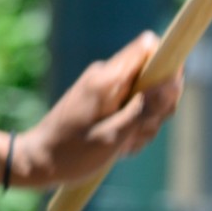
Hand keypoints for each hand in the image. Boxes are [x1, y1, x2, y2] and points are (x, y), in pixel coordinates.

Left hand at [12, 31, 184, 188]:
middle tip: (135, 135)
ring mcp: (105, 88)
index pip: (149, 48)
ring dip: (143, 126)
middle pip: (154, 79)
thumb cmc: (73, 153)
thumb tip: (173, 81)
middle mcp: (107, 76)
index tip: (165, 100)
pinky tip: (119, 147)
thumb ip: (144, 110)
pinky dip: (132, 130)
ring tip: (122, 146)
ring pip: (146, 99)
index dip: (168, 68)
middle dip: (156, 110)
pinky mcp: (103, 101)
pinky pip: (132, 109)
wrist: (38, 162)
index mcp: (107, 79)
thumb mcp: (113, 137)